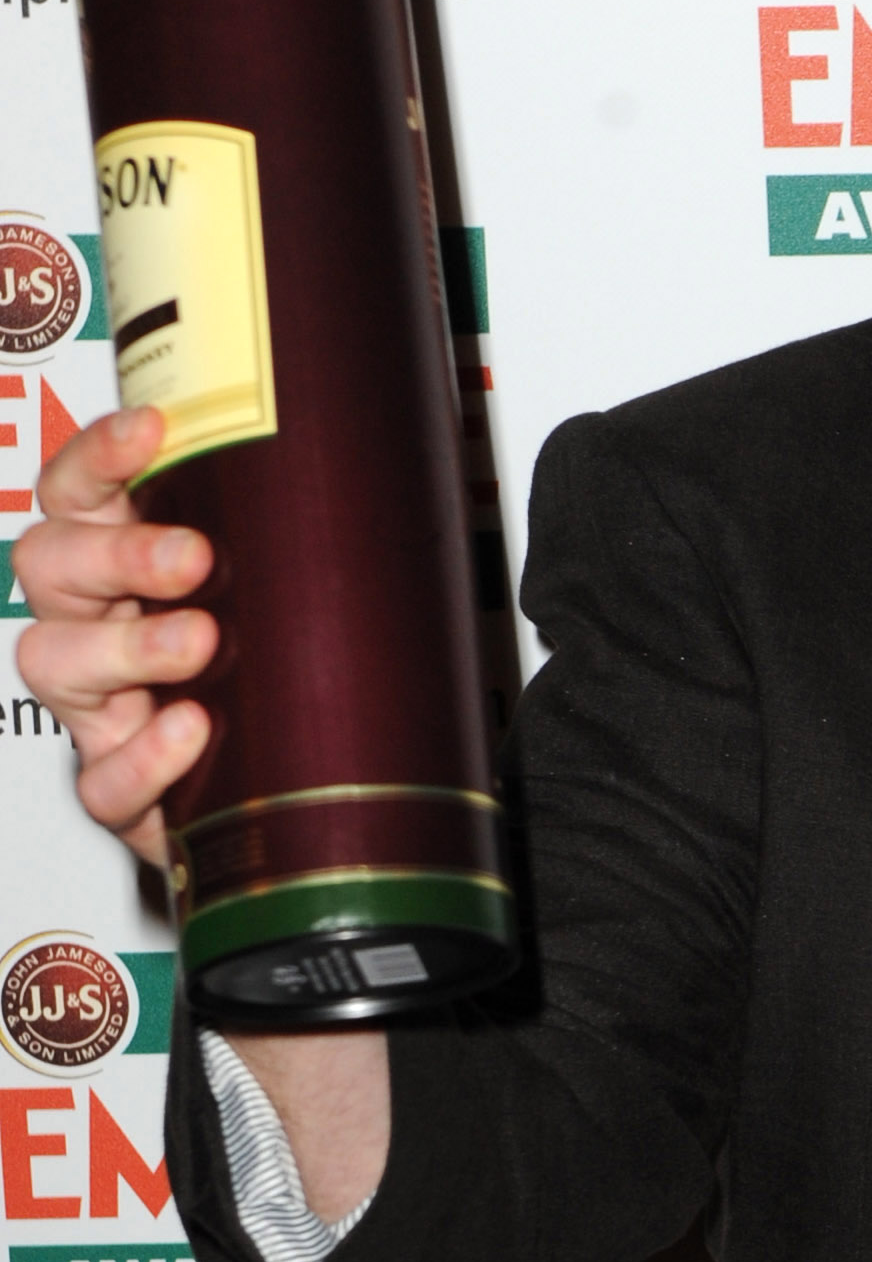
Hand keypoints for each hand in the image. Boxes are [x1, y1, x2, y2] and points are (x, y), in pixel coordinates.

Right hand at [15, 401, 390, 1219]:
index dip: (103, 452)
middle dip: (114, 551)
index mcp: (139, 561)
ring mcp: (105, 711)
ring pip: (52, 657)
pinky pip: (101, 779)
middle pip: (49, 562)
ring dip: (124, 643)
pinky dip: (142, 758)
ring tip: (200, 646)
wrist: (328, 831)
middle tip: (193, 559)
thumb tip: (433, 457)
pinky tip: (192, 737)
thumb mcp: (329, 607)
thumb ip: (347, 539)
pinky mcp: (123, 793)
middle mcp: (105, 624)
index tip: (155, 429)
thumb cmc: (318, 697)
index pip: (84, 488)